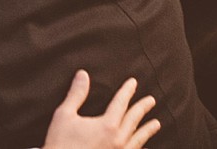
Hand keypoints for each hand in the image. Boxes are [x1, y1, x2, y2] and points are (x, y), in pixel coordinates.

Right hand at [42, 70, 159, 148]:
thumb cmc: (61, 144)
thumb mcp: (64, 115)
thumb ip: (76, 94)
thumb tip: (83, 75)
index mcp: (107, 126)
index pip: (121, 103)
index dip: (127, 91)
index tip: (133, 82)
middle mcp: (118, 141)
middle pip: (134, 120)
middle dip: (142, 108)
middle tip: (151, 100)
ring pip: (138, 140)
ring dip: (147, 130)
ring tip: (156, 124)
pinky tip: (144, 148)